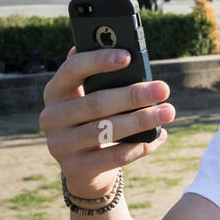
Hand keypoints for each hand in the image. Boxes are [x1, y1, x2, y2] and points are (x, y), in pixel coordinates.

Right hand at [39, 46, 175, 198]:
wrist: (83, 166)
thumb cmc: (95, 119)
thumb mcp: (92, 96)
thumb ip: (103, 76)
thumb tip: (127, 51)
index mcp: (56, 91)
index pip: (73, 69)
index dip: (99, 61)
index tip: (128, 56)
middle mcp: (51, 117)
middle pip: (96, 102)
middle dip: (133, 95)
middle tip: (163, 88)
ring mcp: (59, 145)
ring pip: (106, 130)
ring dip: (141, 120)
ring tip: (168, 111)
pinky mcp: (74, 169)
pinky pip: (113, 157)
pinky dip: (139, 146)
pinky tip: (158, 136)